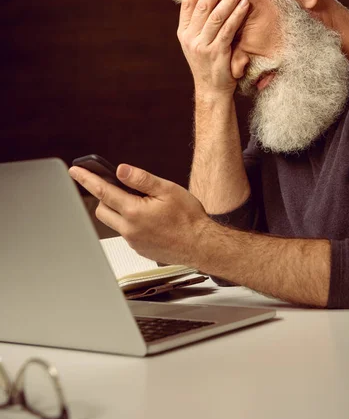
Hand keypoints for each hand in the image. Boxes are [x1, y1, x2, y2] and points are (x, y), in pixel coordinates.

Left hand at [69, 164, 210, 265]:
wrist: (201, 245)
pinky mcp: (139, 249)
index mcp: (134, 212)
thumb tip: (121, 170)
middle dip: (104, 196)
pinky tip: (149, 219)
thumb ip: (141, 179)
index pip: (103, 191)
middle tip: (119, 187)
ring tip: (139, 203)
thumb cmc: (189, 218)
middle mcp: (129, 229)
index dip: (87, 179)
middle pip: (101, 209)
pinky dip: (129, 222)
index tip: (75, 171)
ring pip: (113, 222)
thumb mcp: (167, 190)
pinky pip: (125, 233)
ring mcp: (133, 241)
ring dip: (117, 210)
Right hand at [178, 0, 248, 98]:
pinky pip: (228, 29)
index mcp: (184, 33)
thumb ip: (199, 24)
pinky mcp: (217, 53)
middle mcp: (190, 38)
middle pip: (202, 6)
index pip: (188, 4)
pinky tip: (245, 4)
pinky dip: (237, 15)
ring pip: (216, 16)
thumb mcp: (198, 43)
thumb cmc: (208, 64)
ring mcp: (203, 46)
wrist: (211, 90)